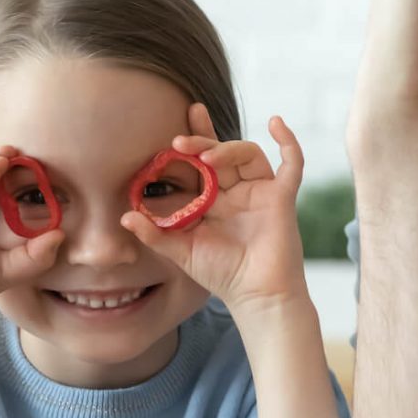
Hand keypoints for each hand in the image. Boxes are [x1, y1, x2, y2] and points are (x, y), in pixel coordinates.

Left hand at [120, 105, 308, 313]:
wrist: (256, 295)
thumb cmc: (222, 275)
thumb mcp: (181, 252)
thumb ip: (156, 234)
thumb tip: (125, 217)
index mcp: (215, 200)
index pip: (202, 162)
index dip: (192, 139)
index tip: (175, 125)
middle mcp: (238, 192)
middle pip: (223, 152)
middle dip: (203, 139)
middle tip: (179, 142)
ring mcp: (261, 192)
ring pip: (249, 154)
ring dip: (229, 149)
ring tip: (207, 157)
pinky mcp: (282, 198)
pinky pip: (292, 164)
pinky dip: (288, 143)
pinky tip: (275, 122)